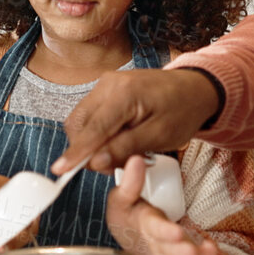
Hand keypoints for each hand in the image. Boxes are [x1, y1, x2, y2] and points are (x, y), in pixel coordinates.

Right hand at [53, 68, 220, 175]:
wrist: (194, 88)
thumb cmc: (182, 111)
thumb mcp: (160, 135)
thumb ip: (125, 148)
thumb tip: (95, 162)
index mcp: (124, 93)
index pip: (93, 128)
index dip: (76, 152)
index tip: (60, 170)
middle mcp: (109, 84)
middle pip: (79, 123)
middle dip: (88, 150)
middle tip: (113, 166)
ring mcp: (105, 84)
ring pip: (82, 120)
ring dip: (93, 143)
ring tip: (121, 153)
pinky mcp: (105, 89)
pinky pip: (91, 115)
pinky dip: (98, 133)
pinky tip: (119, 140)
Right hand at [107, 155, 221, 254]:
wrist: (125, 239)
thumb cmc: (126, 214)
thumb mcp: (121, 196)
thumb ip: (131, 181)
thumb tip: (137, 159)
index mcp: (141, 225)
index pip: (152, 229)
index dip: (164, 232)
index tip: (177, 232)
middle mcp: (152, 247)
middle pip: (168, 252)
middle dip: (183, 253)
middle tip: (197, 251)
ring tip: (213, 253)